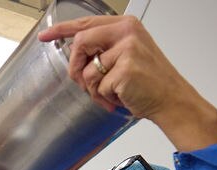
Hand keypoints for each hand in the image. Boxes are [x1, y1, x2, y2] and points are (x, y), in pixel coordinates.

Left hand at [37, 16, 216, 150]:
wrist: (171, 99)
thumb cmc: (149, 81)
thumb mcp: (129, 55)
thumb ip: (105, 49)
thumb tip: (76, 57)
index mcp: (125, 25)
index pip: (86, 23)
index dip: (62, 30)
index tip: (45, 36)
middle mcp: (126, 33)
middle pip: (80, 43)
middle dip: (76, 68)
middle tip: (84, 82)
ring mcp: (126, 50)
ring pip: (88, 71)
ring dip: (95, 90)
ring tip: (112, 93)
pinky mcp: (125, 70)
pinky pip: (99, 87)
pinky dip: (106, 98)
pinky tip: (121, 98)